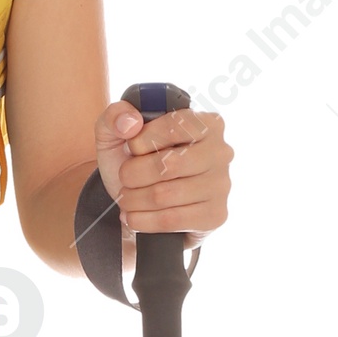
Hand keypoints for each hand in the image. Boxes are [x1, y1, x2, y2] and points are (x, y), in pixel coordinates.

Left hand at [93, 98, 231, 250]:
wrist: (140, 201)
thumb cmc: (135, 162)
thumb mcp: (116, 132)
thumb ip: (115, 116)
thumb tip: (130, 122)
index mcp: (207, 123)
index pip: (174, 126)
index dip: (142, 140)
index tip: (131, 148)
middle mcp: (221, 152)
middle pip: (169, 165)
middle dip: (133, 174)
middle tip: (124, 178)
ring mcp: (221, 185)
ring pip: (165, 195)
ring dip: (133, 199)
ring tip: (126, 197)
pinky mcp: (215, 215)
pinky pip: (171, 220)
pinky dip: (142, 220)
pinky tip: (134, 216)